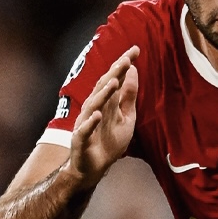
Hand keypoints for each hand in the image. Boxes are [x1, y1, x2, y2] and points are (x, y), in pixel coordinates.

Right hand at [69, 47, 139, 185]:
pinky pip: (85, 130)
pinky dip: (90, 122)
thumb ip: (128, 95)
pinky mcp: (81, 140)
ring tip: (114, 81)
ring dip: (103, 93)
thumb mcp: (126, 117)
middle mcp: (94, 108)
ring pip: (94, 105)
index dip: (124, 64)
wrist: (94, 169)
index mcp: (106, 102)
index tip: (136, 49)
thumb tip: (133, 69)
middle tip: (126, 59)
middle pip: (104, 87)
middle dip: (114, 73)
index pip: (115, 78)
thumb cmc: (108, 141)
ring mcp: (86, 123)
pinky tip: (97, 115)